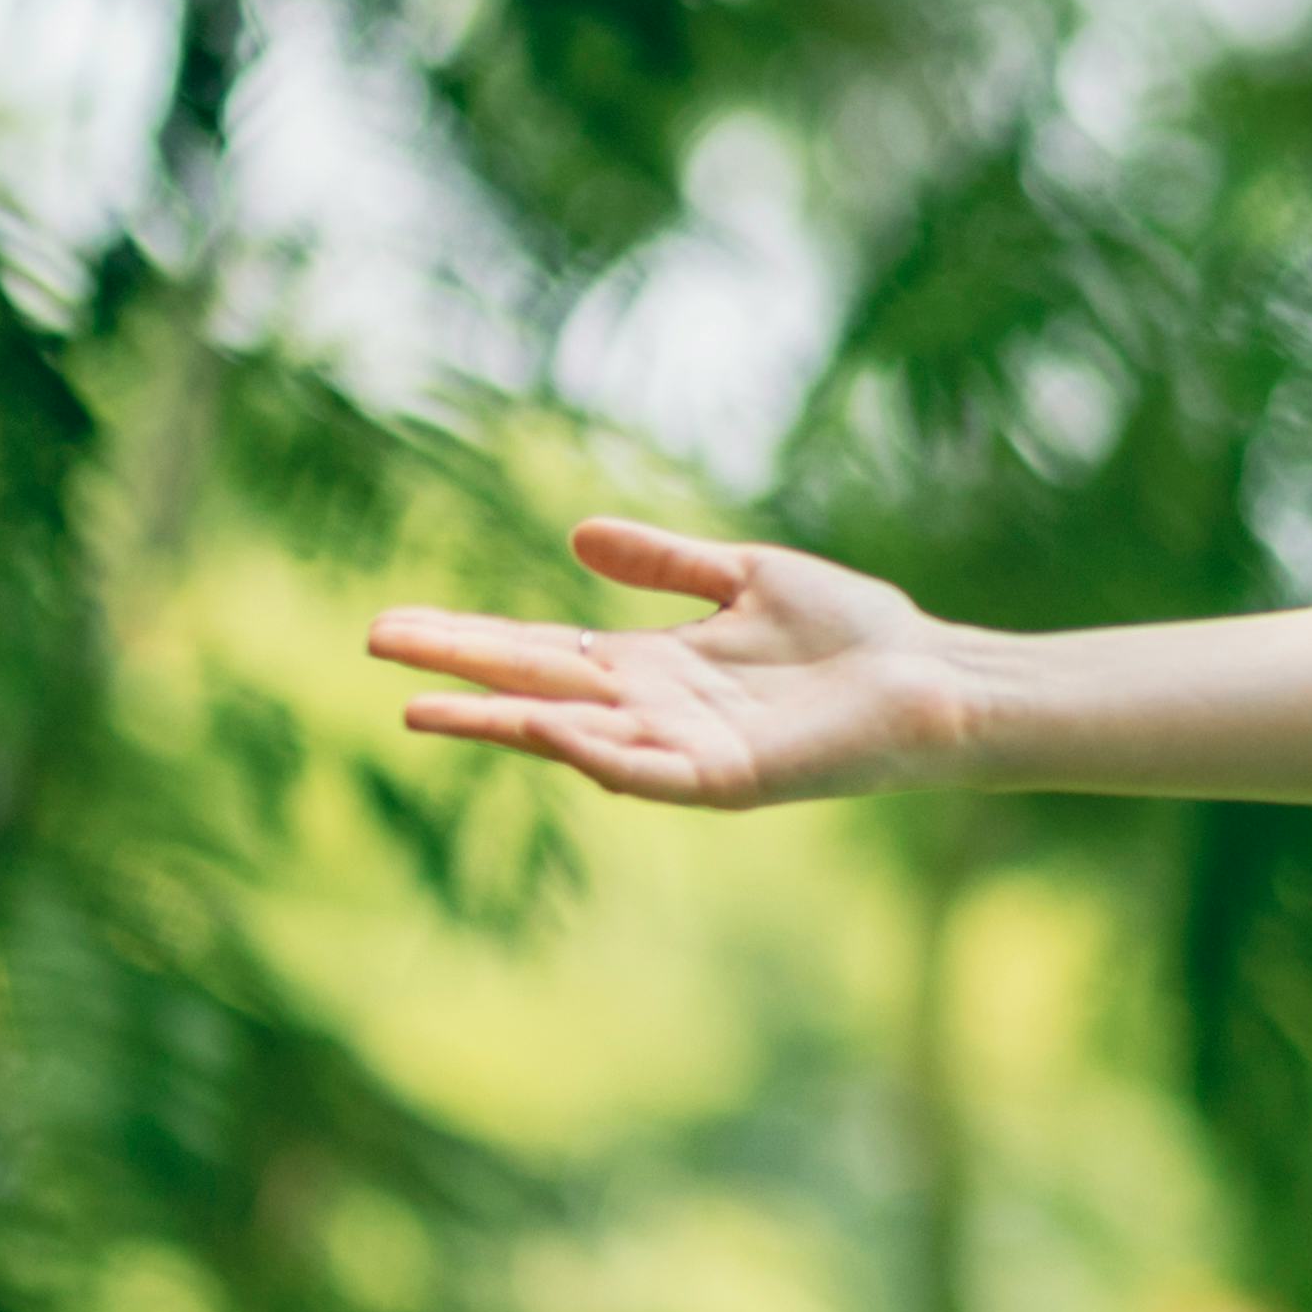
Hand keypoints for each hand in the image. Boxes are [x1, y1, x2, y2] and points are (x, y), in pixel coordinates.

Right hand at [369, 518, 984, 810]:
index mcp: (653, 666)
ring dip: (500, 723)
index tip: (393, 623)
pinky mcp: (729, 779)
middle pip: (534, 688)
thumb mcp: (746, 576)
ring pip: (572, 736)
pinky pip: (647, 772)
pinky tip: (547, 732)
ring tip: (424, 708)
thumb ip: (666, 561)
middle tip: (374, 643)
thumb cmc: (854, 633)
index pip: (539, 650)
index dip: (468, 636)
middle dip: (457, 669)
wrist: (936, 678)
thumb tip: (576, 533)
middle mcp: (655, 711)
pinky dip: (596, 753)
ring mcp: (686, 750)